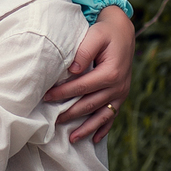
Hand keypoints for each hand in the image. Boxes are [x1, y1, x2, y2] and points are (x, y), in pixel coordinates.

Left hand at [43, 3, 134, 142]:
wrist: (123, 31)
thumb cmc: (105, 31)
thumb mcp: (95, 35)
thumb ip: (83, 51)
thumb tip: (73, 70)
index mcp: (111, 72)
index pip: (82, 87)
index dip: (63, 93)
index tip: (47, 97)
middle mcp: (118, 86)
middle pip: (89, 104)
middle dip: (70, 113)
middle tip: (52, 121)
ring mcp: (121, 93)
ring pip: (102, 115)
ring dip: (87, 128)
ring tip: (72, 139)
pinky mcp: (122, 95)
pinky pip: (112, 115)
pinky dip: (104, 128)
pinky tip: (95, 139)